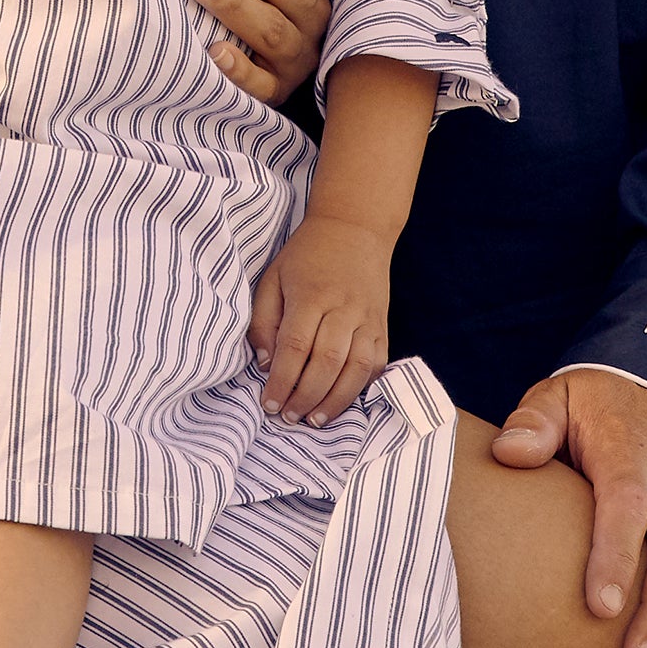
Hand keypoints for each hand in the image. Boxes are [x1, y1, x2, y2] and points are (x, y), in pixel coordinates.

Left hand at [248, 212, 390, 424]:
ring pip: (355, 369)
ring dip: (335, 401)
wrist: (354, 228)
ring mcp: (367, 319)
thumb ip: (264, 321)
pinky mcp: (382, 326)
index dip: (281, 380)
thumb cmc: (306, 255)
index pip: (295, 346)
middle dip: (305, 396)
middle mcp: (342, 308)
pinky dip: (360, 387)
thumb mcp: (273, 277)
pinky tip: (342, 401)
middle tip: (288, 417)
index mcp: (310, 295)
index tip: (268, 403)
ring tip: (314, 420)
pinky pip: (375, 364)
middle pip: (326, 362)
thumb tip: (266, 364)